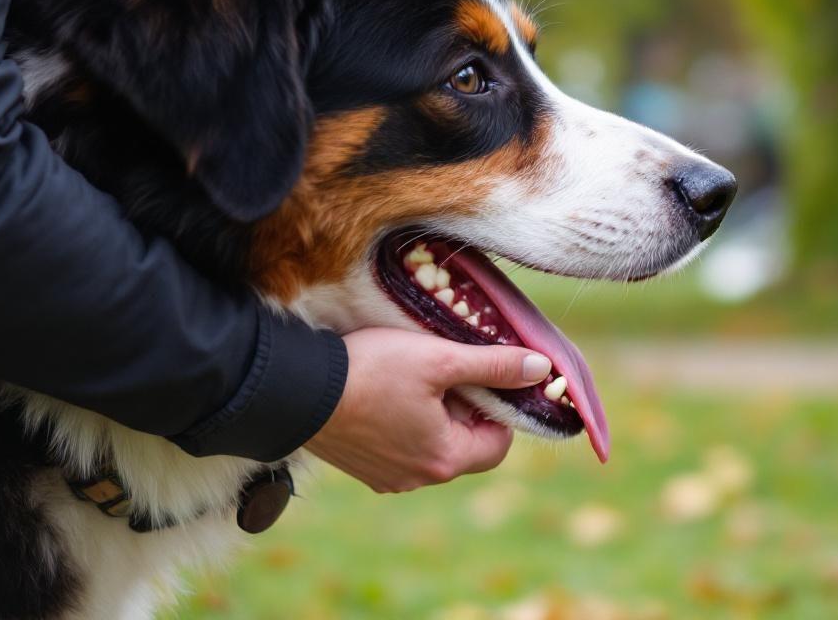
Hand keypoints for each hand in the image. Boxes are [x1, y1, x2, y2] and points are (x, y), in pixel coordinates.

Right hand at [305, 327, 551, 492]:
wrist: (293, 390)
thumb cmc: (371, 371)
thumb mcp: (439, 358)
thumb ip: (494, 364)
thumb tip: (544, 368)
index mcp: (444, 459)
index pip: (498, 442)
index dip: (497, 404)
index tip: (479, 372)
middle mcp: (418, 478)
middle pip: (465, 444)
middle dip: (462, 405)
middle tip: (443, 368)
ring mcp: (386, 477)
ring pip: (431, 443)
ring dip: (432, 411)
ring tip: (411, 375)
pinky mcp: (361, 467)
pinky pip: (399, 447)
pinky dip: (402, 421)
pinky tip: (383, 390)